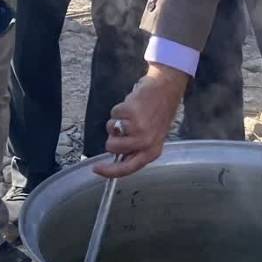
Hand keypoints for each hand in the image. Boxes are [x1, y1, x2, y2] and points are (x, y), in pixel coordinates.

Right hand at [98, 63, 188, 177]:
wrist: (166, 90)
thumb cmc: (159, 113)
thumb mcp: (153, 138)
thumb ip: (136, 150)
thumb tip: (116, 159)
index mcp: (152, 152)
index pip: (127, 169)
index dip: (109, 171)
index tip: (96, 168)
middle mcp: (145, 143)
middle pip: (112, 148)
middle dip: (112, 137)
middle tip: (124, 127)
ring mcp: (138, 128)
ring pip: (110, 129)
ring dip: (116, 121)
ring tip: (131, 114)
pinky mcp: (131, 113)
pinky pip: (113, 114)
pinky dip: (119, 109)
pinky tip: (132, 105)